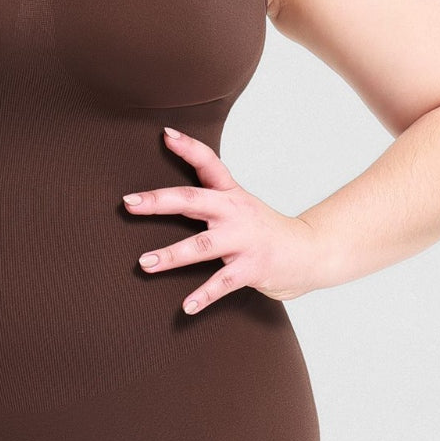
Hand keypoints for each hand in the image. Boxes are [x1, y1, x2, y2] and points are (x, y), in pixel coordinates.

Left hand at [121, 126, 327, 312]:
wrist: (310, 252)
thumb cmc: (263, 230)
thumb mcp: (238, 206)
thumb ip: (205, 199)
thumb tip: (161, 198)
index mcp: (230, 194)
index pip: (209, 163)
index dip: (188, 148)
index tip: (166, 134)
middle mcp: (235, 212)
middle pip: (193, 201)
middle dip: (159, 202)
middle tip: (129, 203)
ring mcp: (244, 240)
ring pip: (203, 245)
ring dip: (172, 255)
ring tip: (144, 263)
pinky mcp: (252, 268)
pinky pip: (223, 282)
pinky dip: (204, 295)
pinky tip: (186, 306)